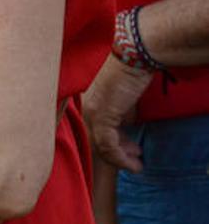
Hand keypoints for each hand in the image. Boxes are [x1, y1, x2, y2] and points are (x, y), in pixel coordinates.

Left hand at [82, 53, 153, 172]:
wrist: (134, 57)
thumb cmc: (132, 74)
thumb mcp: (123, 99)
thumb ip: (120, 114)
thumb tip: (126, 128)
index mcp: (89, 103)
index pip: (93, 131)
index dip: (110, 145)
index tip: (128, 151)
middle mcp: (86, 108)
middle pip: (95, 140)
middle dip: (116, 154)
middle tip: (134, 160)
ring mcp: (92, 112)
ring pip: (101, 146)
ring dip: (120, 160)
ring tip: (137, 166)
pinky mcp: (102, 115)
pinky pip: (108, 144)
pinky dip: (121, 157)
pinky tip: (134, 161)